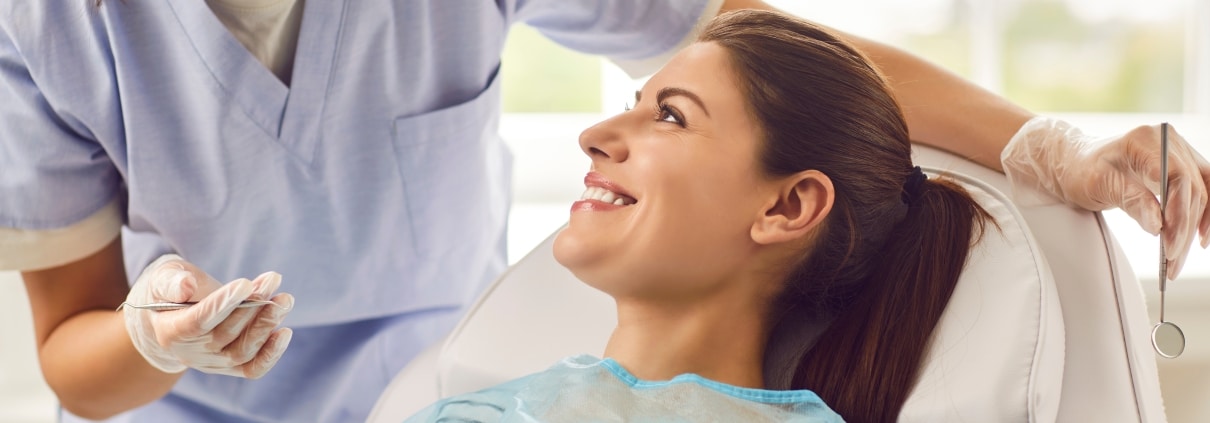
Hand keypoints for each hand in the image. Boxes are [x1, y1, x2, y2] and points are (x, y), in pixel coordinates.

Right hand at [122, 254, 294, 377]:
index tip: (246, 284)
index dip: (223, 304)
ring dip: (267, 324)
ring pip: (243, 351)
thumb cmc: (172, 290)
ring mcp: (213, 363)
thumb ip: (171, 282)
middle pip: (226, 335)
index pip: (198, 321)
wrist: (178, 312)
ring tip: (284, 298)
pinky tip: (285, 332)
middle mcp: (191, 353)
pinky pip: (253, 368)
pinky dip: (271, 353)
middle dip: (253, 306)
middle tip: (272, 280)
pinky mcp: (232, 366)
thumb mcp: (164, 278)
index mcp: (171, 332)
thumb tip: (187, 286)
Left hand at [1002, 117, 1209, 277]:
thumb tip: (1158, 225)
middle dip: (1185, 231)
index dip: (1179, 215)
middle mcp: (1168, 141)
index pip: (1177, 178)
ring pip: (1202, 193)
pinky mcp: (1181, 166)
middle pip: (1193, 190)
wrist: (1075, 163)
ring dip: (1194, 229)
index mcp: (1146, 140)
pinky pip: (1202, 191)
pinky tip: (1198, 238)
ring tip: (1178, 260)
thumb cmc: (1082, 170)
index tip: (1170, 246)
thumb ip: (1131, 200)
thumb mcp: (1099, 185)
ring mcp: (1178, 152)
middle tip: (1172, 262)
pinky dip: (1201, 215)